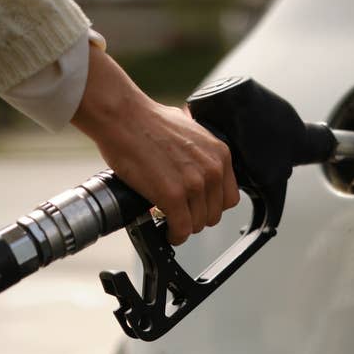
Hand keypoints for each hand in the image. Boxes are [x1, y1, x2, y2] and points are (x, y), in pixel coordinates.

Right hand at [71, 44, 239, 244]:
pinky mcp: (172, 196)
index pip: (229, 197)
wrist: (124, 118)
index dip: (211, 205)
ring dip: (183, 227)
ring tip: (170, 221)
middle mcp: (212, 170)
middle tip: (179, 214)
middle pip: (213, 214)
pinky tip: (166, 231)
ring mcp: (193, 184)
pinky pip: (181, 229)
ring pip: (197, 224)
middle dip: (195, 217)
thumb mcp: (189, 129)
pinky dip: (174, 235)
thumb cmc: (148, 119)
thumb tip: (194, 162)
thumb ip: (199, 150)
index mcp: (220, 154)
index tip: (197, 207)